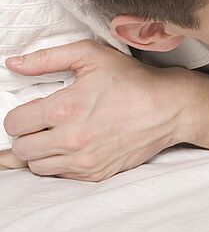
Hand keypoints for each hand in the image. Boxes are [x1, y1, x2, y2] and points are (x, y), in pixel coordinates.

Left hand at [4, 41, 184, 181]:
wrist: (170, 108)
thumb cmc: (133, 80)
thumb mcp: (92, 55)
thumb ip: (47, 58)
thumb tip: (13, 64)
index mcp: (65, 109)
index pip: (14, 124)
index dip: (19, 115)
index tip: (33, 109)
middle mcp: (71, 140)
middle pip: (21, 149)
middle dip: (27, 134)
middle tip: (43, 122)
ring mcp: (84, 161)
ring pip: (36, 166)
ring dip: (40, 151)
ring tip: (56, 135)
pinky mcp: (96, 174)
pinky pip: (60, 176)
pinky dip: (60, 163)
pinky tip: (74, 146)